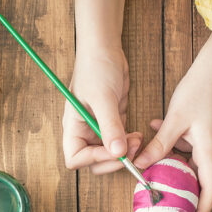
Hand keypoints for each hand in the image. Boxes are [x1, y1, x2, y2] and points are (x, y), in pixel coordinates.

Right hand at [62, 0, 140, 172]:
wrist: (105, 49)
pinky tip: (138, 135)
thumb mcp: (103, 98)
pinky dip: (129, 144)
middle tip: (131, 150)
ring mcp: (98, 129)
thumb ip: (110, 127)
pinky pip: (119, 143)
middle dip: (114, 160)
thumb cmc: (96, 68)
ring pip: (109, 154)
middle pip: (94, 162)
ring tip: (137, 140)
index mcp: (73, 127)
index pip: (76, 159)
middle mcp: (83, 132)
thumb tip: (118, 152)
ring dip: (124, 153)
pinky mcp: (112, 123)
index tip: (114, 151)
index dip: (94, 160)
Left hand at [135, 34, 211, 211]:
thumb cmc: (201, 89)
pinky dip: (177, 145)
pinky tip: (157, 130)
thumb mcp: (174, 121)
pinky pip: (194, 147)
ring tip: (151, 160)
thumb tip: (140, 166)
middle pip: (202, 181)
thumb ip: (158, 146)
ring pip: (194, 162)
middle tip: (164, 201)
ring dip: (173, 163)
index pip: (210, 191)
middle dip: (183, 191)